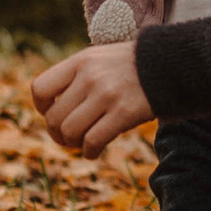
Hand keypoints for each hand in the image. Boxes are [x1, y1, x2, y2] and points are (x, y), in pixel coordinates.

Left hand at [32, 39, 151, 151]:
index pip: (40, 89)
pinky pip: (93, 141)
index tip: (54, 113)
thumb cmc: (131, 66)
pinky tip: (95, 150)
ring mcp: (107, 94)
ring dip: (72, 144)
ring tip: (82, 143)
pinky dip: (90, 151)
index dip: (42, 108)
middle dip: (58, 134)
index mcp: (80, 61)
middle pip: (53, 117)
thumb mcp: (99, 59)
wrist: (170, 64)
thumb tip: (50, 108)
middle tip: (69, 138)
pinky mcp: (124, 113)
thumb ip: (75, 77)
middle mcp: (90, 76)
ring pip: (69, 131)